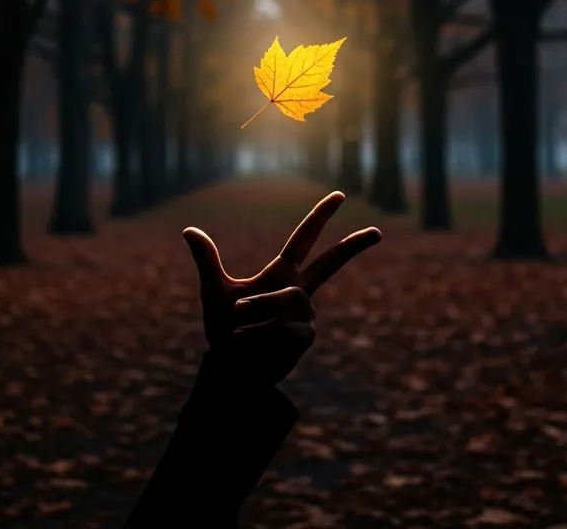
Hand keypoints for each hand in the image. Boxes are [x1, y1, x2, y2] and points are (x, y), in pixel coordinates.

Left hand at [182, 191, 381, 386]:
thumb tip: (188, 228)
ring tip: (238, 330)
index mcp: (281, 273)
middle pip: (331, 263)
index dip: (321, 216)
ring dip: (256, 310)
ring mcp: (306, 315)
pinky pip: (282, 324)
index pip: (305, 238)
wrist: (230, 371)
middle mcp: (299, 291)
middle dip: (353, 247)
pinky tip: (249, 346)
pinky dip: (257, 333)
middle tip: (378, 231)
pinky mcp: (304, 336)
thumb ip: (207, 260)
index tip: (340, 196)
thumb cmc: (225, 332)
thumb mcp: (214, 291)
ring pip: (286, 299)